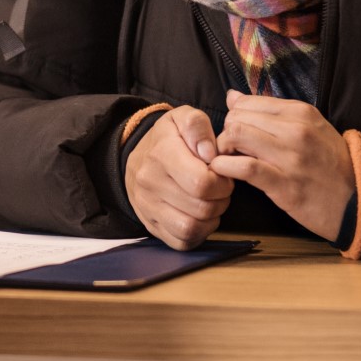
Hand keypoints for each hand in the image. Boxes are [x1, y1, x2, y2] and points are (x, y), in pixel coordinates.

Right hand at [124, 106, 232, 249]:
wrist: (137, 158)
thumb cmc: (168, 139)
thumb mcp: (182, 118)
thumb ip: (198, 126)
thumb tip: (210, 154)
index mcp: (161, 154)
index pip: (202, 182)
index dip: (222, 181)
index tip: (222, 174)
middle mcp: (150, 183)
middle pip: (202, 207)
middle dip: (221, 200)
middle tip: (220, 189)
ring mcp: (148, 207)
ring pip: (191, 228)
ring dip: (211, 219)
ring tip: (211, 202)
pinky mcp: (151, 226)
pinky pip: (182, 242)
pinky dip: (199, 233)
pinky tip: (200, 216)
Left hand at [209, 90, 354, 243]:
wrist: (359, 201)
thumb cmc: (331, 165)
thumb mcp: (311, 128)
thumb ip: (272, 112)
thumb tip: (232, 97)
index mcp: (301, 112)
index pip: (247, 102)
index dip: (233, 118)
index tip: (236, 134)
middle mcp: (296, 130)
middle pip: (237, 117)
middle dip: (225, 133)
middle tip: (230, 150)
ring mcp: (290, 156)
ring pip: (236, 135)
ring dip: (223, 149)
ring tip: (228, 161)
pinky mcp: (284, 184)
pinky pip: (244, 168)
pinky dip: (225, 167)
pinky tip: (224, 172)